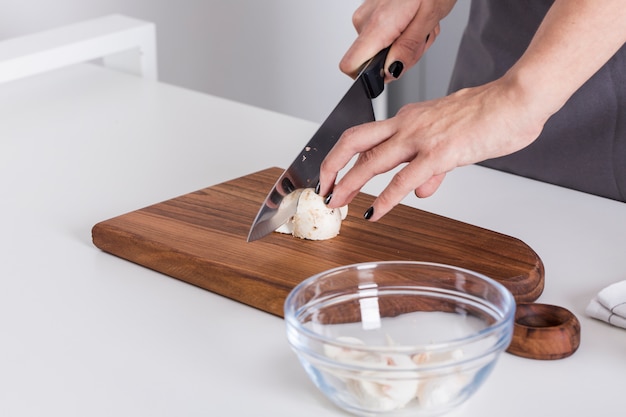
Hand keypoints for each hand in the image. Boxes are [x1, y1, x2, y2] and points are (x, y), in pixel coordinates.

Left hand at [318, 78, 546, 220]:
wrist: (517, 101)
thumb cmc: (490, 116)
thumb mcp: (453, 144)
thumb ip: (432, 170)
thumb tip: (421, 191)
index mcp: (409, 119)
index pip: (366, 136)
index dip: (344, 157)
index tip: (334, 176)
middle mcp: (407, 124)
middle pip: (354, 141)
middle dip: (332, 166)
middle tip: (322, 189)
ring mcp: (421, 137)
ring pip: (371, 159)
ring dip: (349, 183)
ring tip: (336, 203)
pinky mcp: (440, 152)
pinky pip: (404, 179)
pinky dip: (385, 199)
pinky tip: (375, 213)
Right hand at [340, 0, 456, 78]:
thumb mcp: (429, 19)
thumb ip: (407, 49)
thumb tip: (390, 72)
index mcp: (378, 23)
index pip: (350, 65)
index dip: (370, 76)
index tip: (391, 69)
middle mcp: (365, 19)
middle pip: (371, 61)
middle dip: (399, 57)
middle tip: (419, 38)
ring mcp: (366, 15)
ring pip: (379, 50)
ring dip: (404, 45)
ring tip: (418, 26)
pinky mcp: (371, 13)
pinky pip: (381, 37)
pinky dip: (401, 34)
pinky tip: (412, 21)